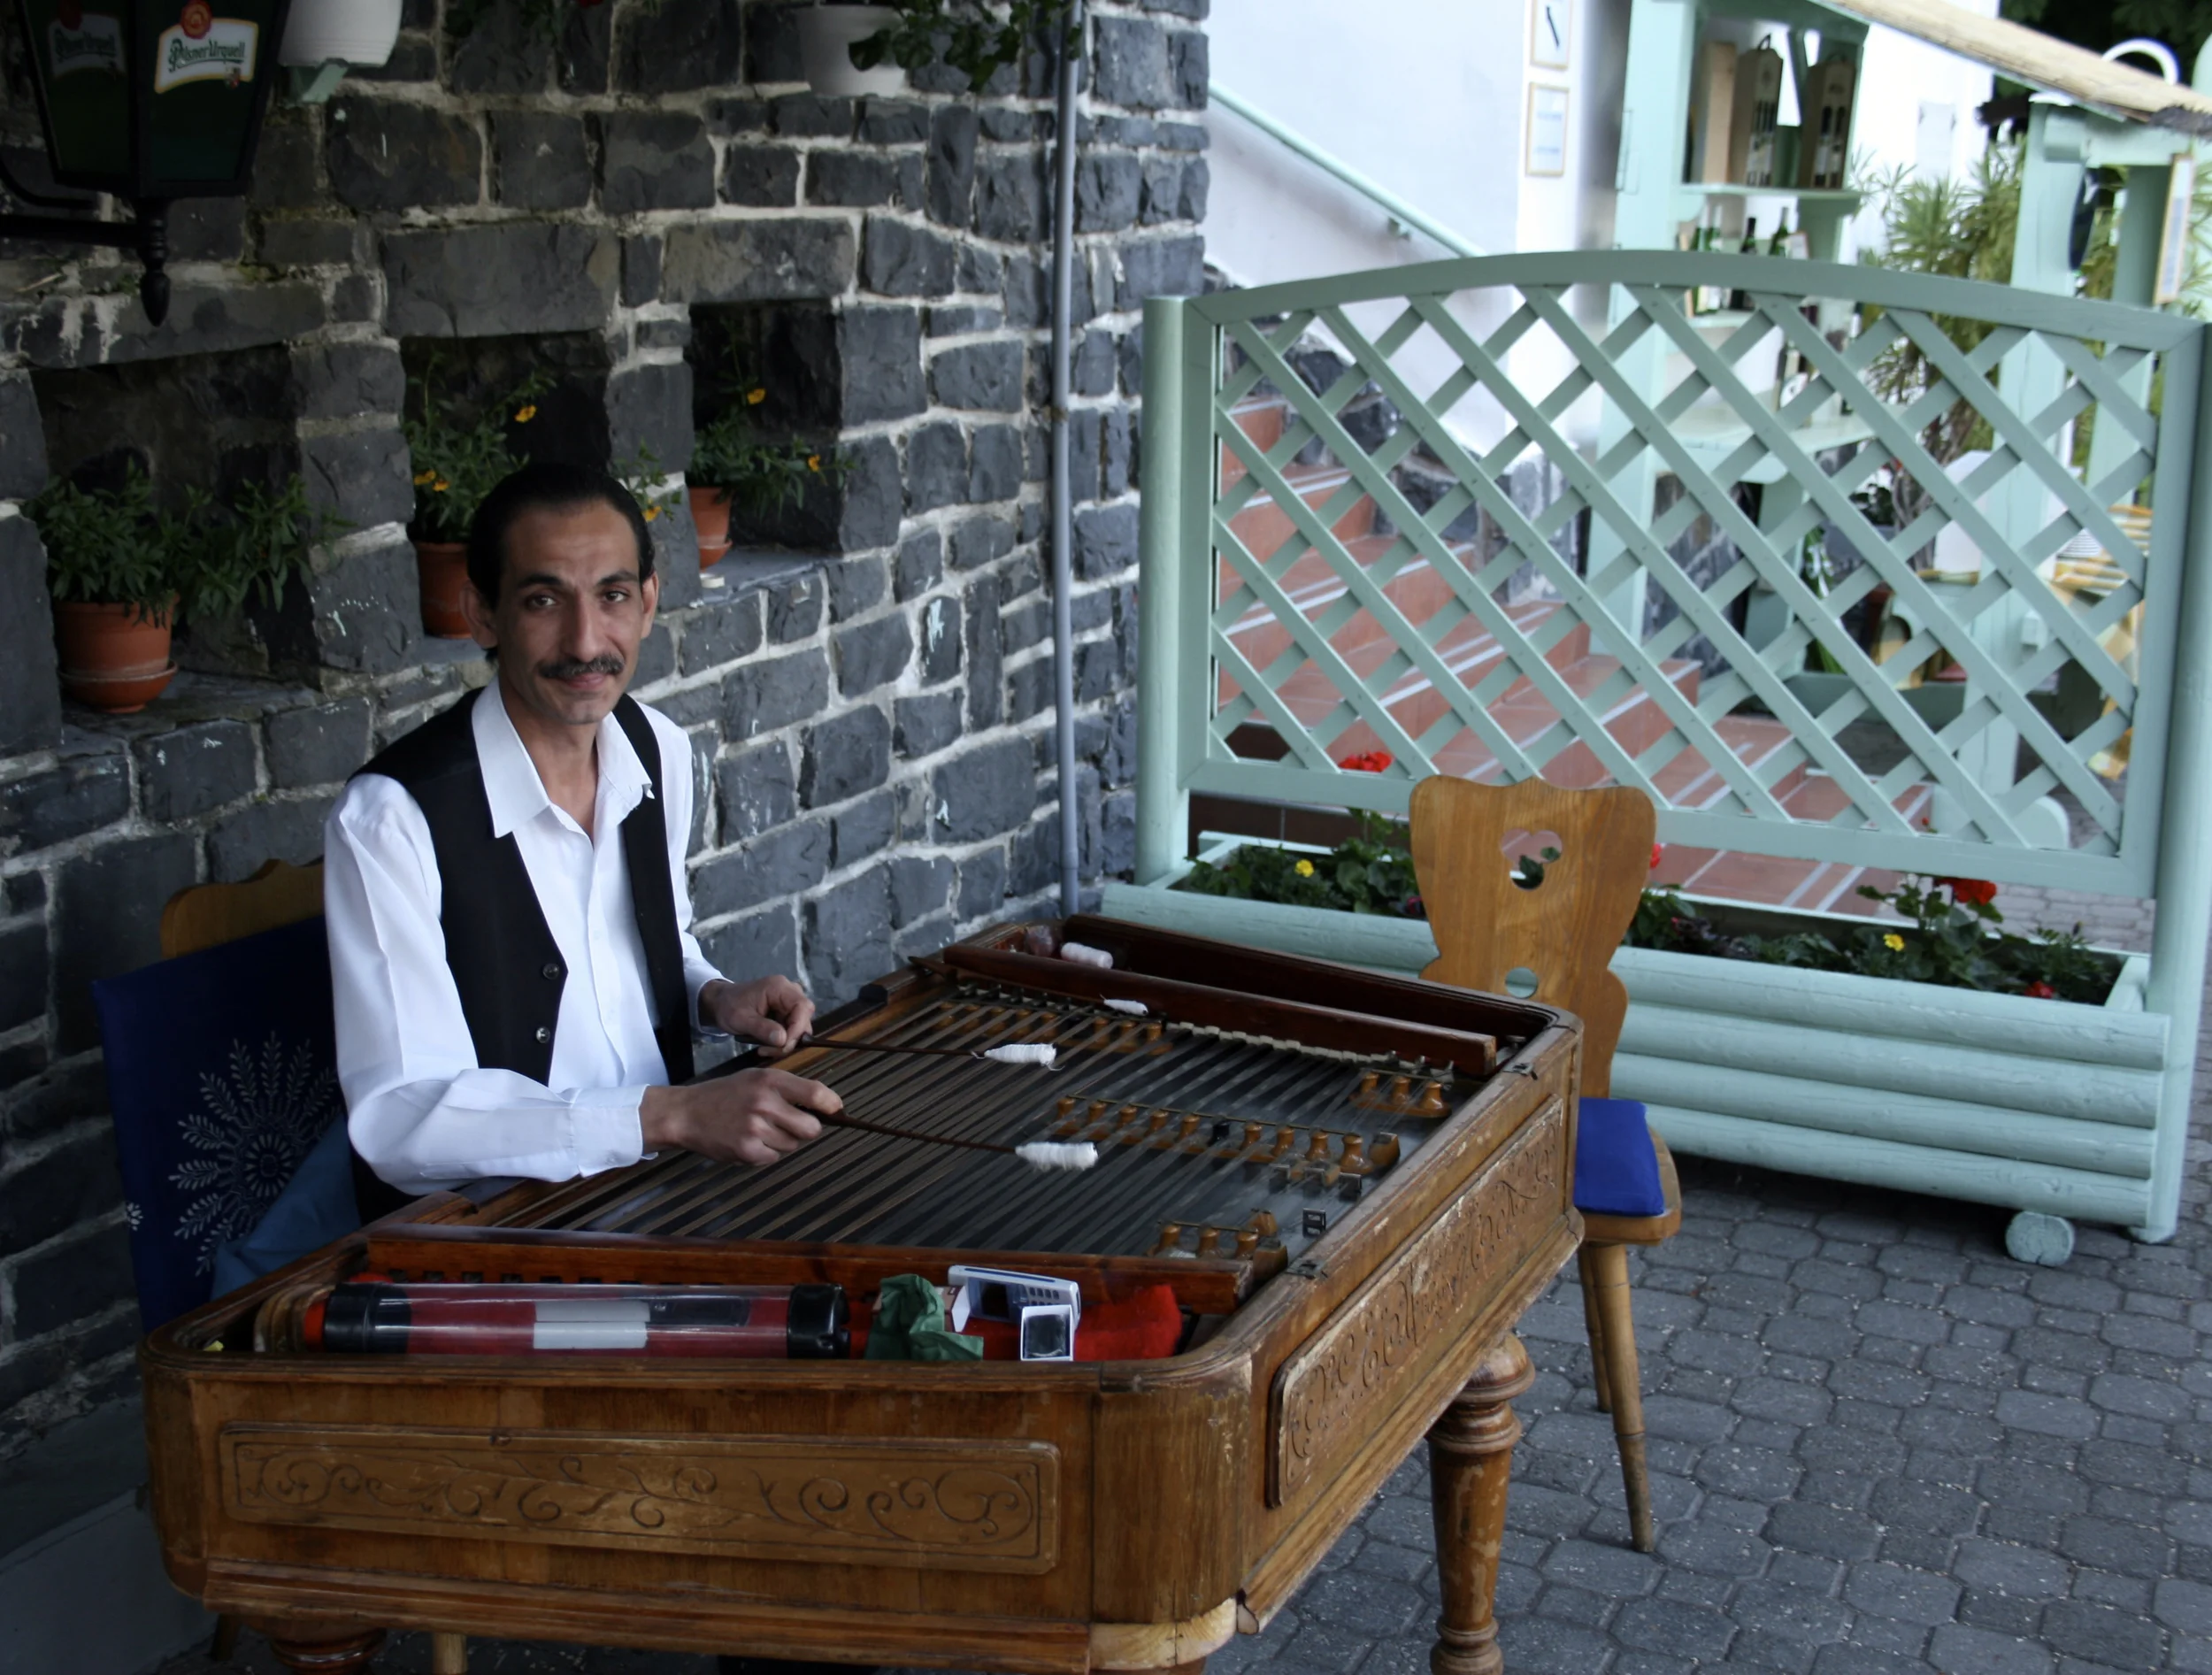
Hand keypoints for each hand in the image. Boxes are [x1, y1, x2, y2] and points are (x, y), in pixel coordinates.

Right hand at [640, 1069, 840, 1166]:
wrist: (686, 1113)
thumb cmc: (725, 1094)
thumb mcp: (755, 1078)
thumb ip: (787, 1088)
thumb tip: (825, 1105)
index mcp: (770, 1081)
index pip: (816, 1094)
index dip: (832, 1105)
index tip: (835, 1110)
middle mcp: (765, 1103)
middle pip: (811, 1128)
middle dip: (807, 1129)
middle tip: (790, 1124)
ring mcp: (756, 1129)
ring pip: (793, 1145)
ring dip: (783, 1141)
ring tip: (760, 1129)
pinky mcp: (747, 1151)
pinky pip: (774, 1157)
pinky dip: (766, 1153)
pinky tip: (750, 1140)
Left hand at [701, 974, 815, 1054]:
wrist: (721, 1003)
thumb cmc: (728, 1006)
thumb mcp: (741, 1019)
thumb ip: (762, 1028)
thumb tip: (783, 1040)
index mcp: (779, 987)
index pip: (802, 1008)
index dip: (797, 1029)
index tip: (782, 1046)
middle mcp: (789, 991)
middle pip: (804, 1017)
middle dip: (791, 1038)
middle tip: (770, 1051)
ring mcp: (789, 1001)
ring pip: (800, 1025)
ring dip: (786, 1041)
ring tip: (766, 1048)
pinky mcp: (786, 1011)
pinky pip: (793, 1027)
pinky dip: (783, 1039)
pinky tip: (768, 1044)